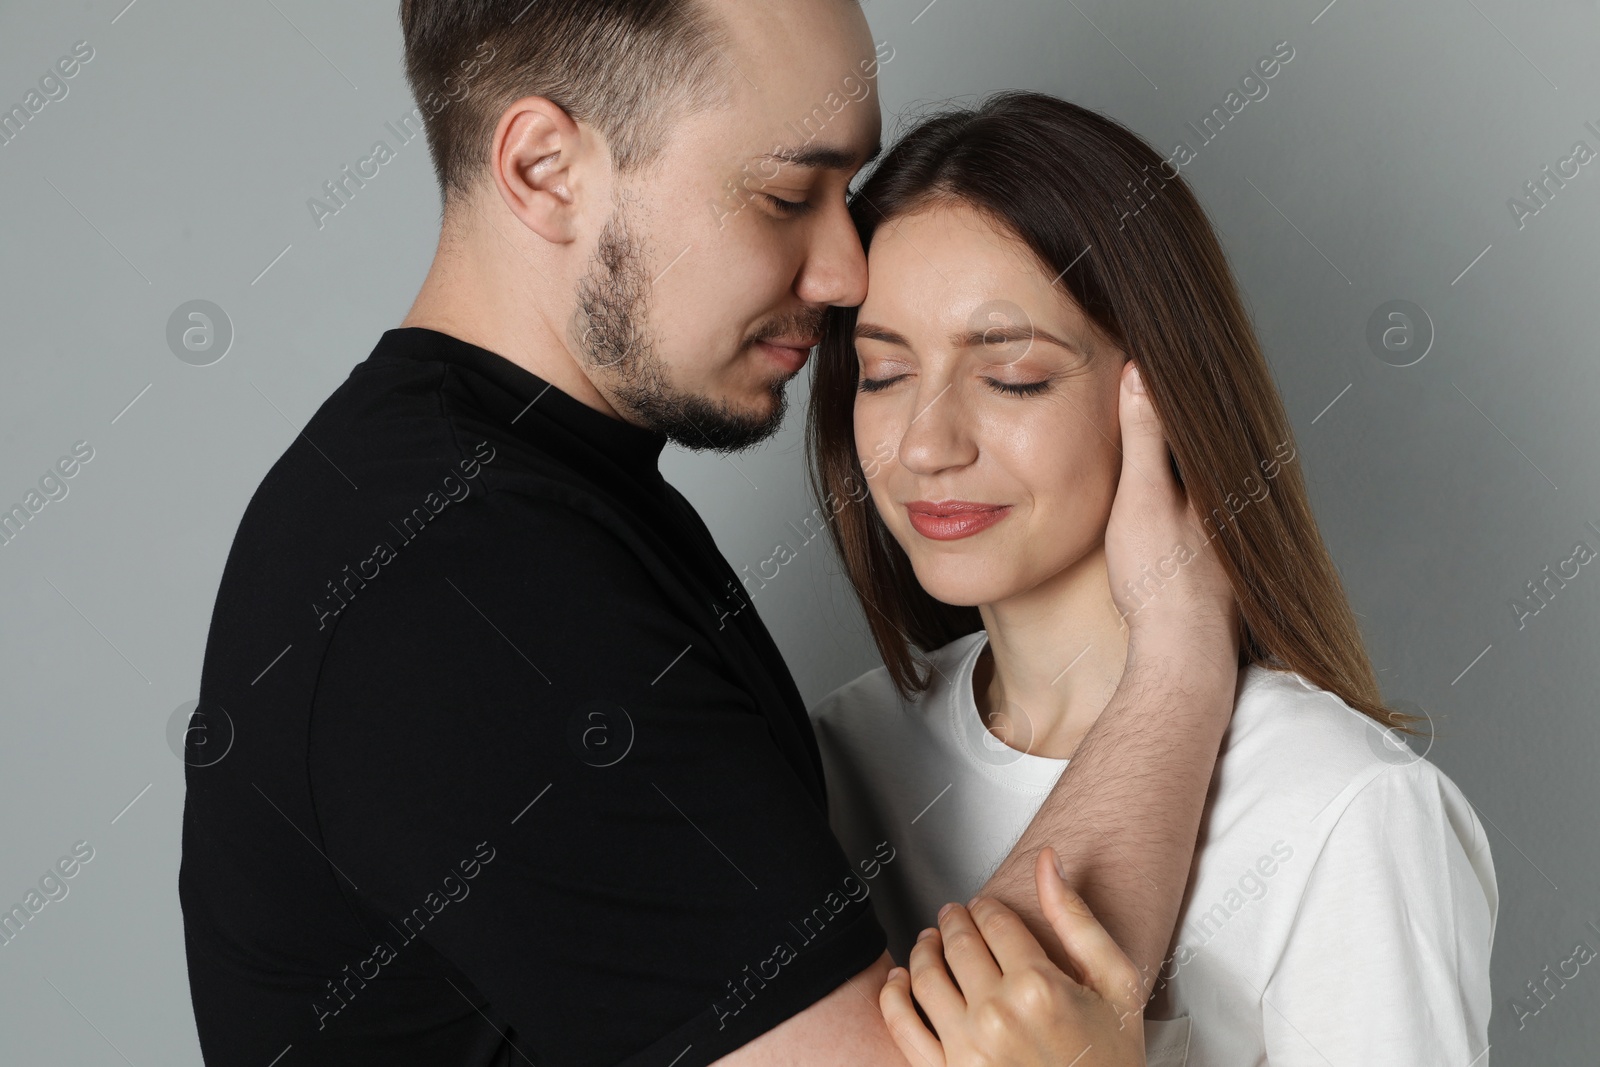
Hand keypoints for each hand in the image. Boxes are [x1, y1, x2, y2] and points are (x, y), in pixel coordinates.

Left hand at [879, 847, 1145, 1066]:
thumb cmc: (1111, 1061)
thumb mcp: (1117, 986)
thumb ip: (1077, 920)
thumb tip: (1048, 862)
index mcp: (1039, 986)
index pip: (993, 921)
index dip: (984, 907)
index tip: (983, 908)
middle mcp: (998, 1015)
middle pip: (957, 943)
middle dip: (952, 922)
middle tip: (952, 916)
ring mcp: (967, 1048)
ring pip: (924, 977)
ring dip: (923, 950)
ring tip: (928, 944)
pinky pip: (901, 1025)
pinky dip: (894, 996)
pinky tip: (901, 983)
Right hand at [1104, 360, 1240, 673]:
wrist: (1183, 652)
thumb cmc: (1162, 579)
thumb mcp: (1141, 496)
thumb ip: (1144, 437)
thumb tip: (1142, 374)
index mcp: (1226, 475)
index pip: (1202, 411)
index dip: (1175, 384)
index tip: (1152, 357)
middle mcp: (1243, 498)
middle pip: (1212, 439)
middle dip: (1186, 411)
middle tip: (1155, 377)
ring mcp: (1240, 529)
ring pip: (1216, 472)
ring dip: (1190, 448)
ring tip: (1162, 419)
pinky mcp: (1231, 555)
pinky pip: (1213, 502)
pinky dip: (1194, 483)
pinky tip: (1177, 487)